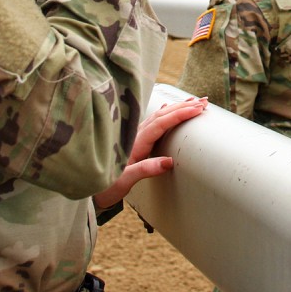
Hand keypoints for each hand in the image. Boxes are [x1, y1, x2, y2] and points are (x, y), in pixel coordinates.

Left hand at [93, 97, 207, 209]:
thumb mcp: (124, 181)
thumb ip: (145, 169)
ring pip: (158, 116)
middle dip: (183, 106)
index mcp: (135, 142)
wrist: (87, 189)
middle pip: (162, 114)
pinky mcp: (133, 140)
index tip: (198, 109)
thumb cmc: (104, 187)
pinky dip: (165, 113)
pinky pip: (153, 121)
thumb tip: (169, 162)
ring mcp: (133, 136)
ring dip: (176, 108)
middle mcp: (134, 135)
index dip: (180, 114)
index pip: (162, 123)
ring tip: (193, 102)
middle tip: (203, 102)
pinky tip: (168, 108)